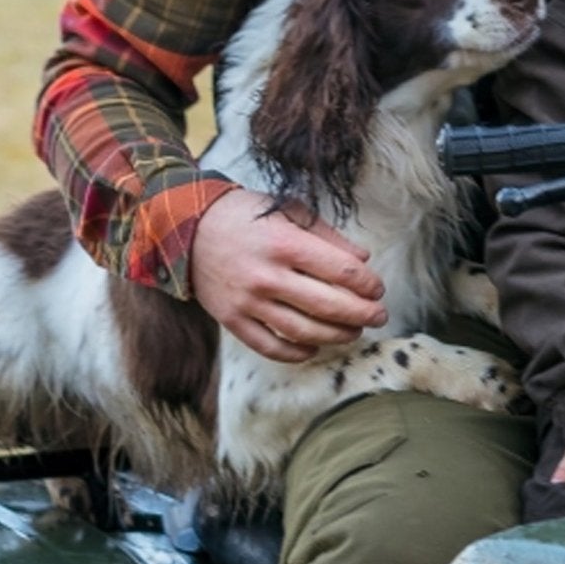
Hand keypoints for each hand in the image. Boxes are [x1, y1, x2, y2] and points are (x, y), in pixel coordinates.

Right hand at [188, 186, 387, 360]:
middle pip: (329, 306)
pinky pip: (270, 346)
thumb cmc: (244, 215)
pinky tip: (314, 347)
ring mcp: (248, 302)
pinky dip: (296, 352)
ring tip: (354, 332)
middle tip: (379, 316)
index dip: (368, 284)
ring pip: (303, 330)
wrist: (185, 228)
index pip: (342, 272)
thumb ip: (327, 236)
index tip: (378, 288)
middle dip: (362, 314)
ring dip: (337, 336)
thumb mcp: (288, 211)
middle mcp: (267, 276)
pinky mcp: (231, 319)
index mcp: (285, 244)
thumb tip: (363, 260)